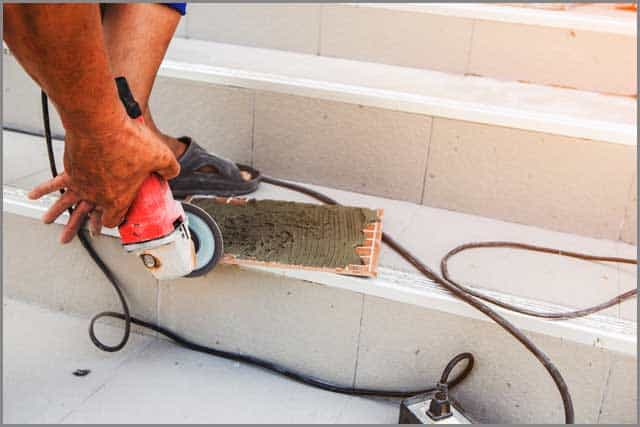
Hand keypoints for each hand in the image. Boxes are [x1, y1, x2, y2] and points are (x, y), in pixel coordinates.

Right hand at [28, 117, 179, 242]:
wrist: (98, 123)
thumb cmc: (128, 141)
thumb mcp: (161, 156)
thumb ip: (169, 169)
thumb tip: (171, 172)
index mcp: (118, 198)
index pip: (114, 219)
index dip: (116, 219)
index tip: (115, 220)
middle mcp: (96, 194)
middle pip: (87, 215)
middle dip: (81, 226)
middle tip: (70, 237)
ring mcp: (81, 182)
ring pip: (66, 203)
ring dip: (57, 213)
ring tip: (48, 223)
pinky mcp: (71, 168)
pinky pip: (54, 182)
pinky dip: (44, 189)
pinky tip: (34, 195)